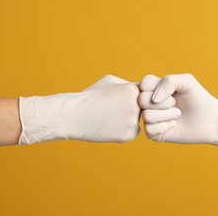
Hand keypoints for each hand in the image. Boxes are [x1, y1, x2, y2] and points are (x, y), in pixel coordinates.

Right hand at [19, 75, 140, 143]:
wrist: (75, 116)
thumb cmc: (91, 96)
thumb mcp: (110, 81)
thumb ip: (128, 84)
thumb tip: (143, 90)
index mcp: (133, 90)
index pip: (143, 93)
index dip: (131, 95)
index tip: (118, 98)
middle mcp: (137, 105)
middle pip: (143, 107)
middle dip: (132, 108)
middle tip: (114, 109)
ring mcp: (133, 121)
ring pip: (138, 120)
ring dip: (128, 119)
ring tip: (109, 117)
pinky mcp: (129, 135)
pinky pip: (132, 131)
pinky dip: (123, 130)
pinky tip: (109, 126)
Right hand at [139, 74, 217, 150]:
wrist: (211, 120)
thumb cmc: (199, 98)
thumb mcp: (187, 81)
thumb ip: (169, 81)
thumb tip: (154, 99)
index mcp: (154, 88)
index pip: (143, 84)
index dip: (156, 87)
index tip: (172, 91)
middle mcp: (149, 102)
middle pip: (142, 100)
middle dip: (164, 103)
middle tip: (176, 104)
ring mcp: (150, 118)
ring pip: (146, 116)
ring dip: (167, 115)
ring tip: (178, 114)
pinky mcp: (154, 133)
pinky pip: (149, 130)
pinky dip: (165, 127)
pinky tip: (174, 125)